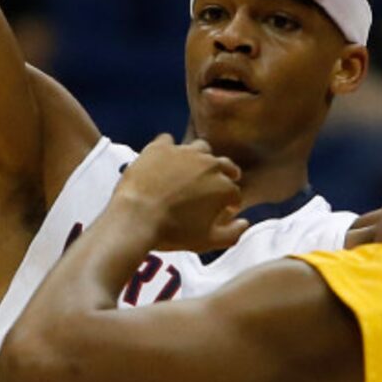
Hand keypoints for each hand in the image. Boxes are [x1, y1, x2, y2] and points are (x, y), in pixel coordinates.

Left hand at [114, 136, 245, 254]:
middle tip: (217, 184)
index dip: (230, 202)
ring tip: (192, 168)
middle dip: (225, 175)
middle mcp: (209, 164)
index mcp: (223, 187)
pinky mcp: (160, 147)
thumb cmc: (173, 232)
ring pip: (200, 148)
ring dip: (200, 158)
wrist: (136, 217)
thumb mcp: (206, 241)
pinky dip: (167, 149)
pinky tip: (162, 159)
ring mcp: (184, 152)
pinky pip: (168, 141)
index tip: (223, 209)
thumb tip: (245, 223)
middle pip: (225, 165)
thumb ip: (232, 234)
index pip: (234, 193)